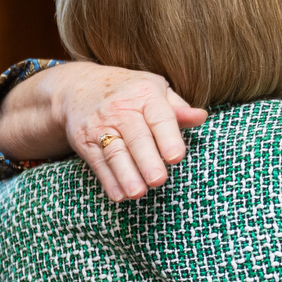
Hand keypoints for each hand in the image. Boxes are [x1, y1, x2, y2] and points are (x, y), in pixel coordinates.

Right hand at [0, 62, 208, 201]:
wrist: (79, 86)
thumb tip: (201, 117)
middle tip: (158, 180)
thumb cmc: (129, 92)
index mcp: (145, 94)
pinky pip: (98, 163)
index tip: (176, 157)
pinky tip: (119, 195)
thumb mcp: (155, 90)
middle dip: (146, 160)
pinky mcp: (85, 141)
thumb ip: (178, 108)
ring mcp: (100, 125)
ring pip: (115, 153)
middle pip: (136, 137)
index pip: (159, 117)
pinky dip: (108, 181)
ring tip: (138, 193)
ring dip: (126, 174)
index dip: (168, 137)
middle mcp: (121, 108)